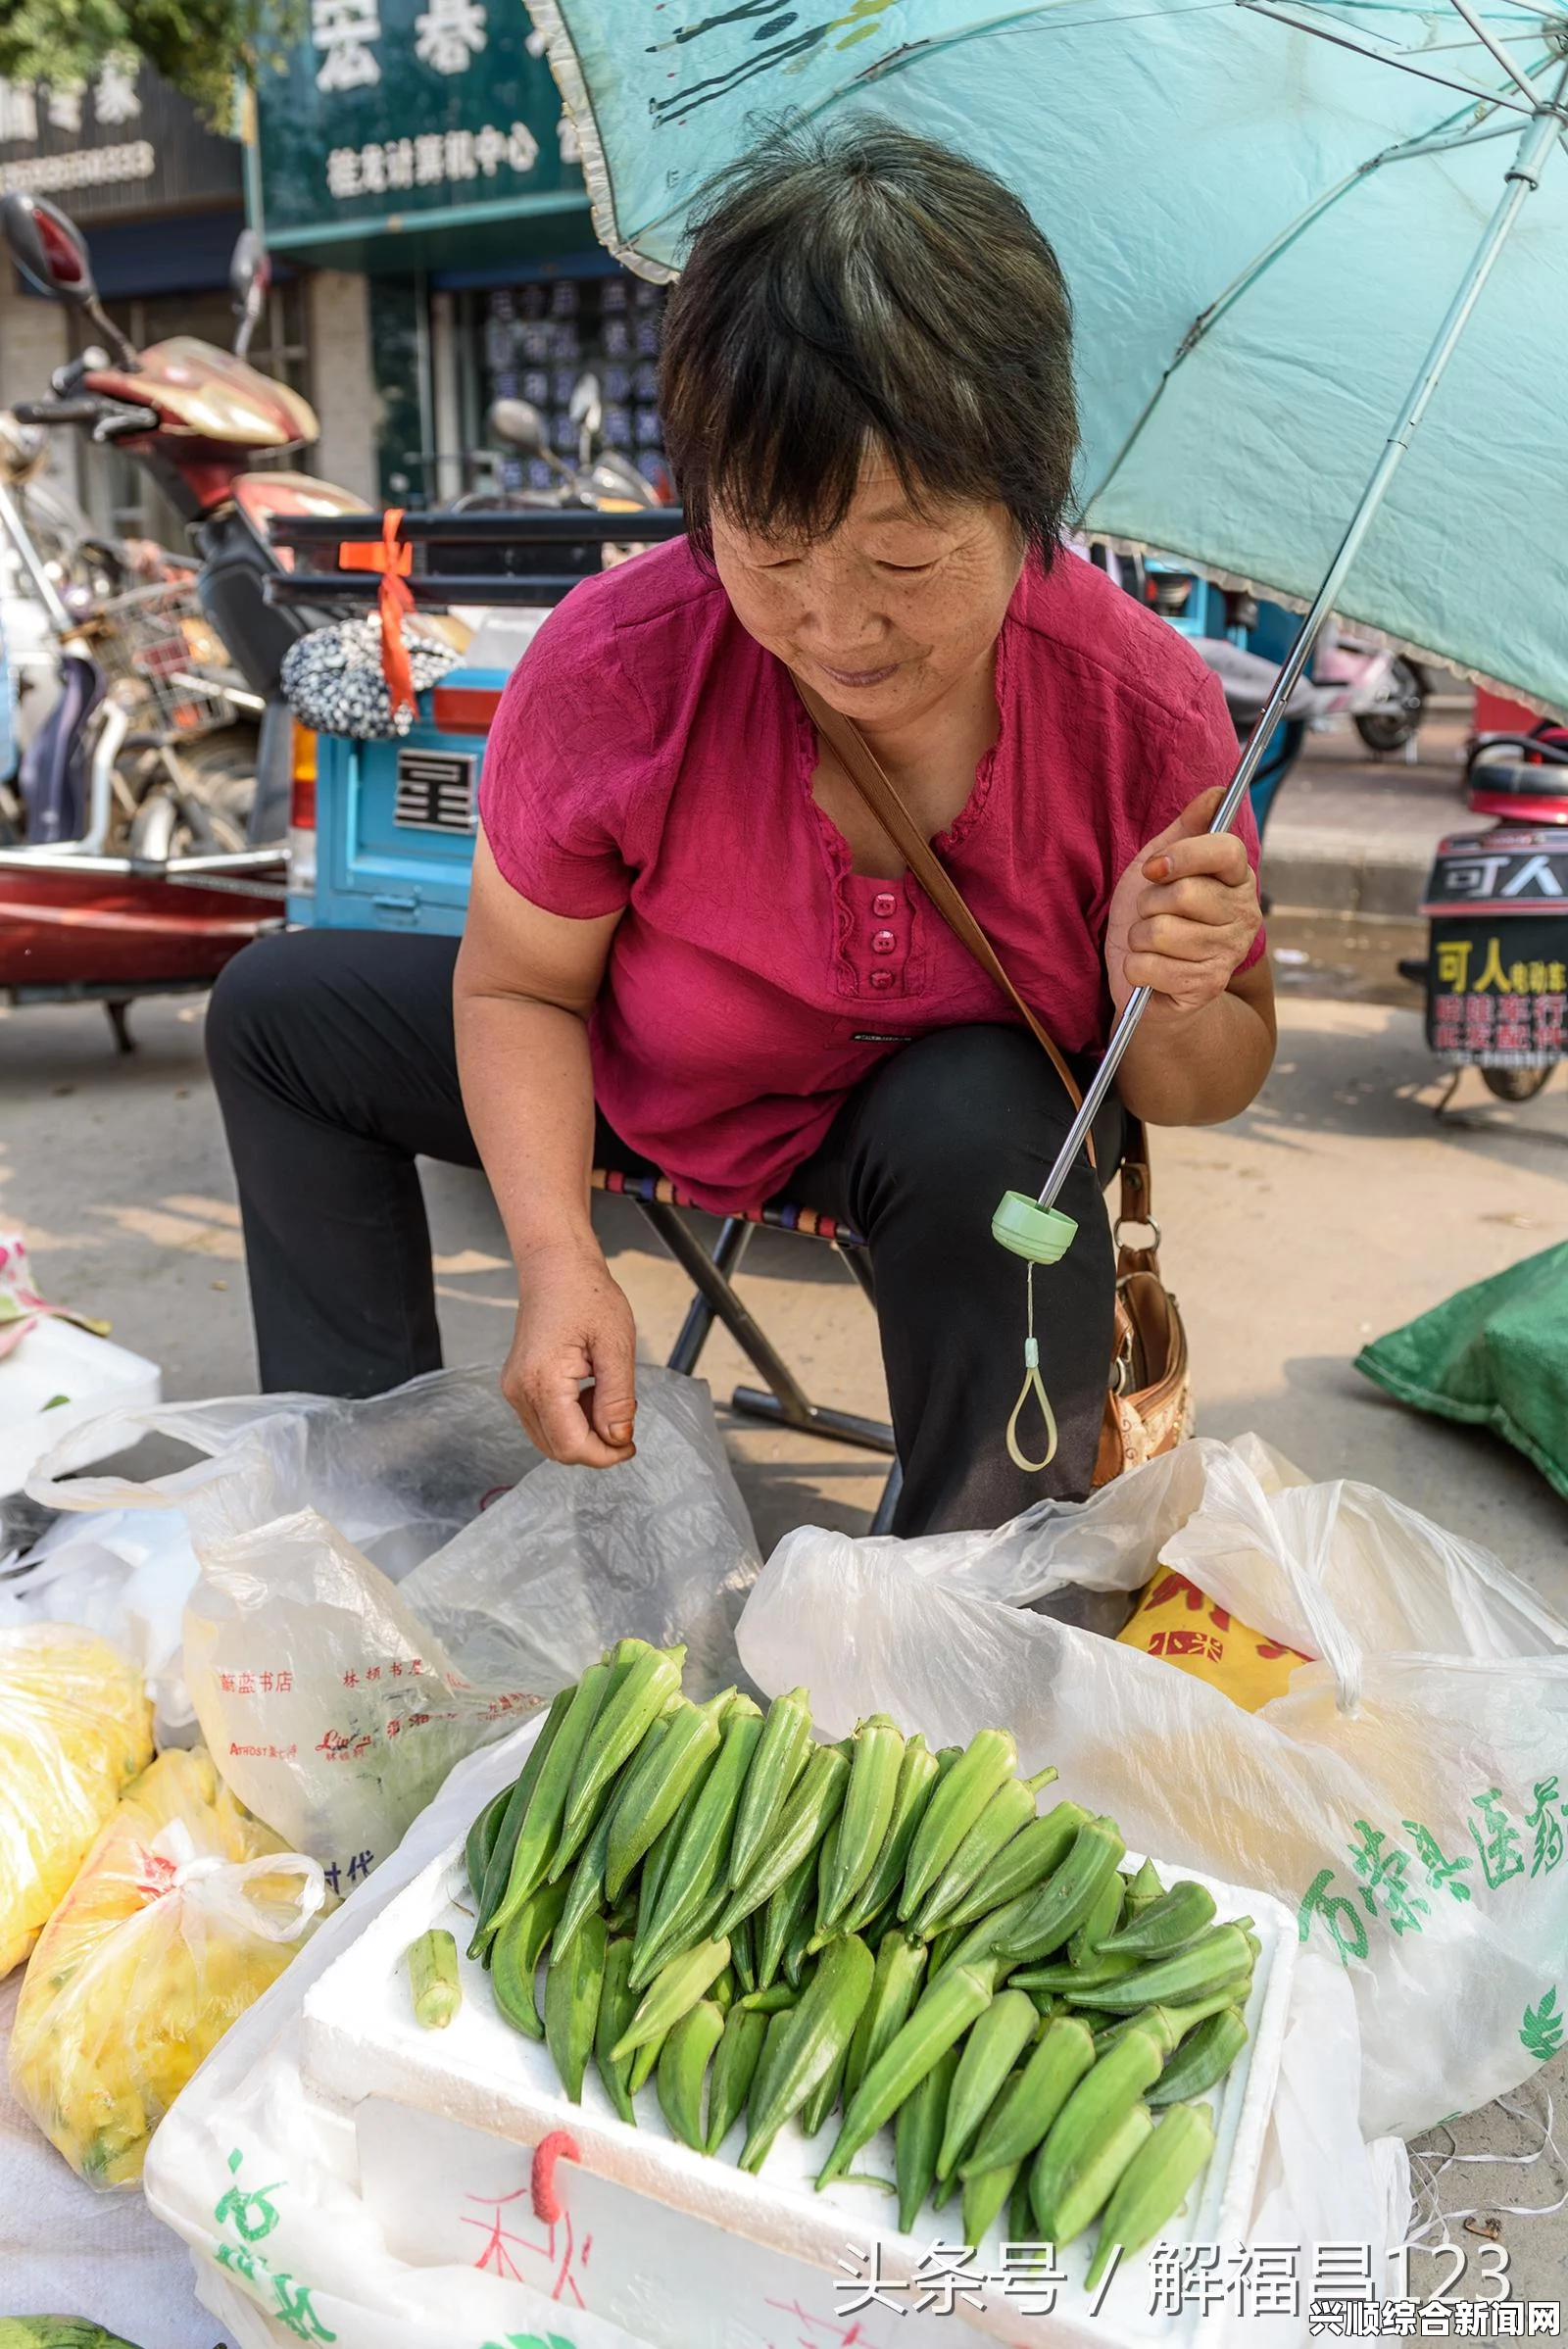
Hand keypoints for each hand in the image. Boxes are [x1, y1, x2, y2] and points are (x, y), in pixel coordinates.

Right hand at [501, 1239, 637, 1467]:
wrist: (555, 1266)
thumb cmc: (586, 1294)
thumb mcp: (616, 1346)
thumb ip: (617, 1399)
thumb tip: (618, 1439)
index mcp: (542, 1381)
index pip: (570, 1446)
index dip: (604, 1455)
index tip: (630, 1445)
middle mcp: (519, 1389)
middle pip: (557, 1449)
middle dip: (595, 1447)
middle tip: (623, 1422)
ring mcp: (514, 1388)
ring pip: (549, 1439)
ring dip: (582, 1434)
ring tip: (606, 1398)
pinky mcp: (517, 1384)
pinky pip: (543, 1421)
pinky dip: (570, 1420)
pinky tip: (589, 1394)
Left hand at [1103, 785, 1261, 1017]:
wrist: (1148, 982)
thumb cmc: (1154, 919)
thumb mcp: (1161, 867)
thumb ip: (1186, 830)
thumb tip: (1216, 792)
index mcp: (1238, 879)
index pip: (1226, 850)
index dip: (1183, 855)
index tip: (1154, 869)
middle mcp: (1244, 915)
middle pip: (1183, 894)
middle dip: (1148, 904)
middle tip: (1149, 914)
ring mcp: (1228, 953)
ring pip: (1160, 932)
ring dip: (1138, 937)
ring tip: (1149, 943)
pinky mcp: (1206, 986)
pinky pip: (1150, 966)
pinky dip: (1135, 968)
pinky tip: (1149, 971)